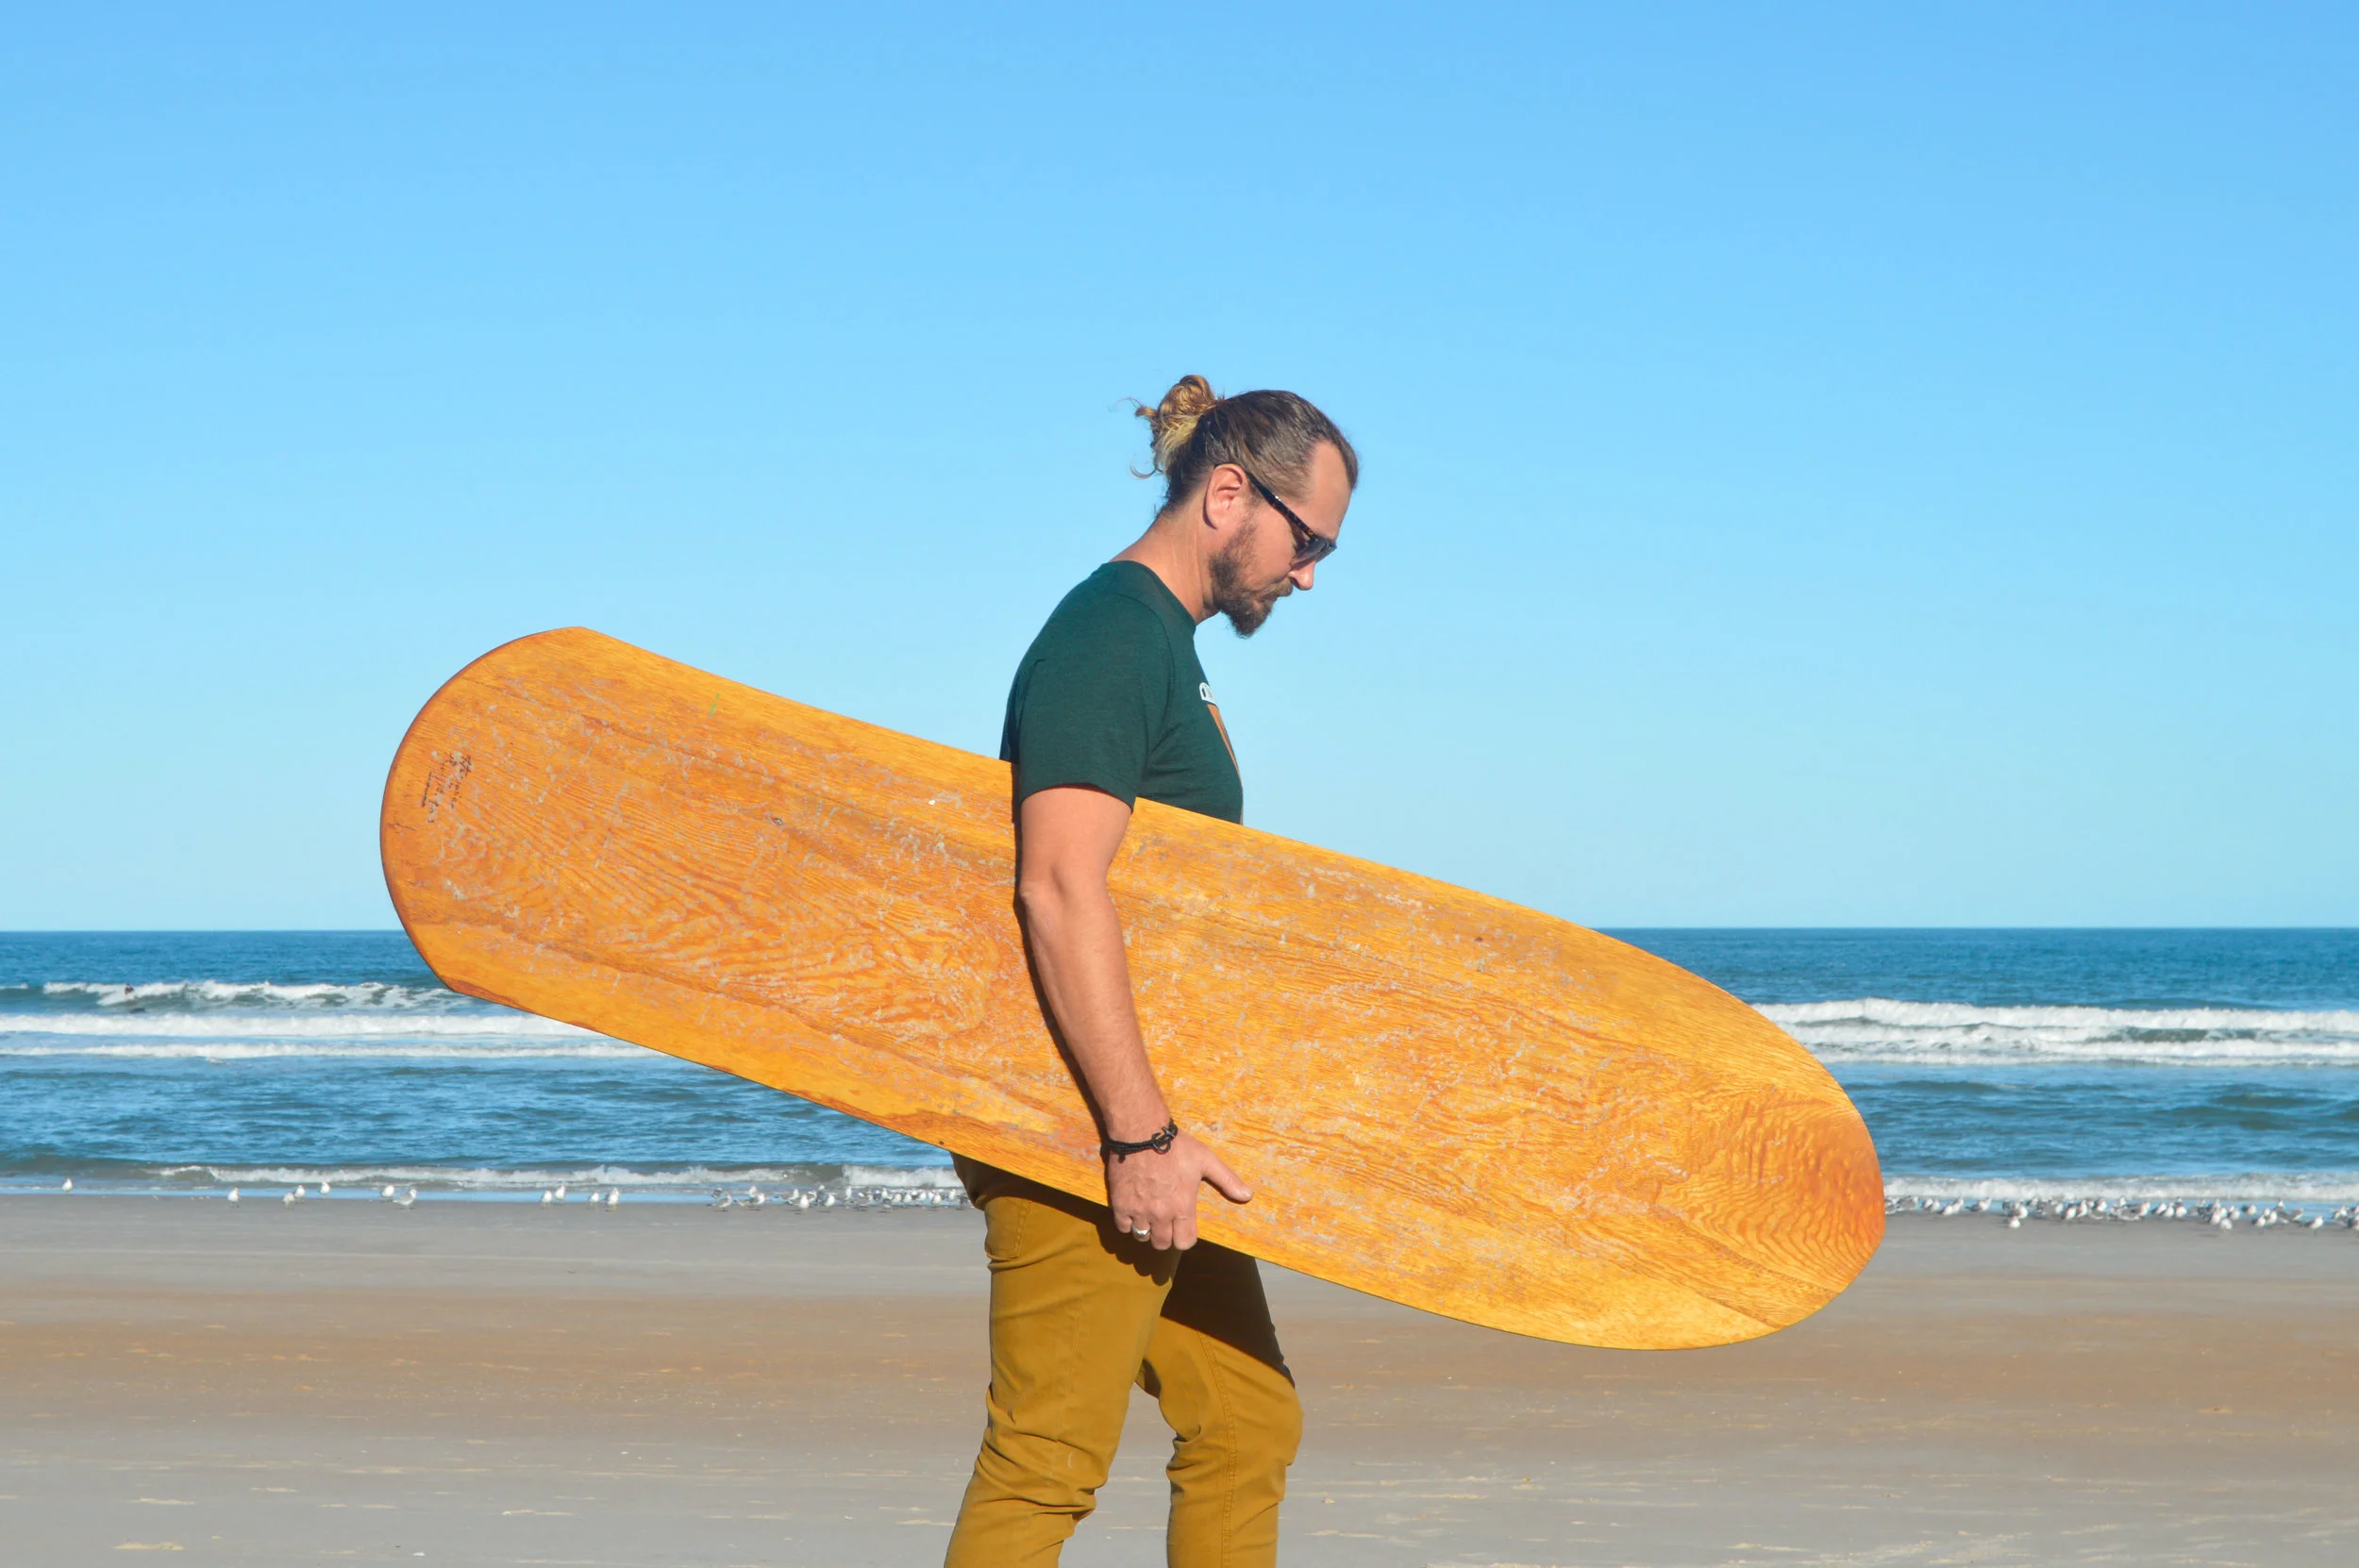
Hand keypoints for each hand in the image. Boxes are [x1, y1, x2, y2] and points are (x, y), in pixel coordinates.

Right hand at [1105, 1131, 1249, 1250]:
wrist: (1141, 1132)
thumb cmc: (1176, 1145)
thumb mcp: (1206, 1160)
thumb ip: (1227, 1180)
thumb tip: (1248, 1195)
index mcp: (1182, 1207)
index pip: (1185, 1242)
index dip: (1185, 1238)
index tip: (1183, 1228)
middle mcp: (1161, 1214)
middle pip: (1162, 1244)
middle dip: (1166, 1237)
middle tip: (1165, 1224)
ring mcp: (1139, 1210)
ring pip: (1142, 1237)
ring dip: (1147, 1231)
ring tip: (1149, 1218)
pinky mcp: (1120, 1203)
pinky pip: (1122, 1227)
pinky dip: (1127, 1223)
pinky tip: (1133, 1212)